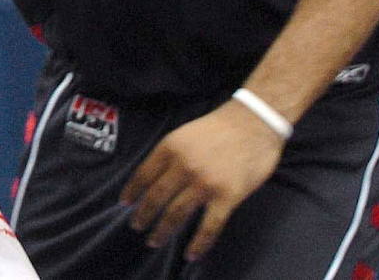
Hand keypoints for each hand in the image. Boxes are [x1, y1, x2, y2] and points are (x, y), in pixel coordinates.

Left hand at [120, 100, 284, 261]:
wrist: (253, 123)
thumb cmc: (218, 127)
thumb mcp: (184, 133)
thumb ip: (169, 155)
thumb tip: (153, 179)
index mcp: (170, 147)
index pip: (144, 174)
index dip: (133, 191)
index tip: (125, 204)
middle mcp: (183, 166)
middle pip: (156, 196)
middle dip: (144, 215)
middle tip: (136, 227)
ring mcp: (205, 183)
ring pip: (177, 213)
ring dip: (163, 230)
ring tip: (154, 241)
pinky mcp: (227, 197)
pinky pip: (209, 226)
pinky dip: (198, 243)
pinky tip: (191, 254)